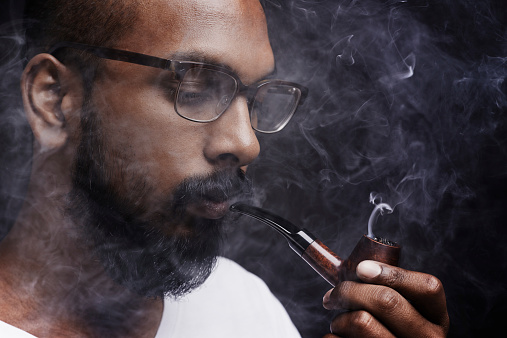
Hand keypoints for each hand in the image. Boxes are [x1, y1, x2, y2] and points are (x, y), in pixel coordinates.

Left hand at [322, 260, 448, 336]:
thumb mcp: (405, 314)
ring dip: (340, 319)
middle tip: (331, 296)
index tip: (362, 268)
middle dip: (349, 291)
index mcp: (436, 318)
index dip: (392, 273)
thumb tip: (355, 267)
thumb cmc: (389, 332)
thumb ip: (389, 291)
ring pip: (363, 321)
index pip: (427, 287)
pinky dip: (333, 336)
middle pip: (386, 300)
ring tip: (339, 323)